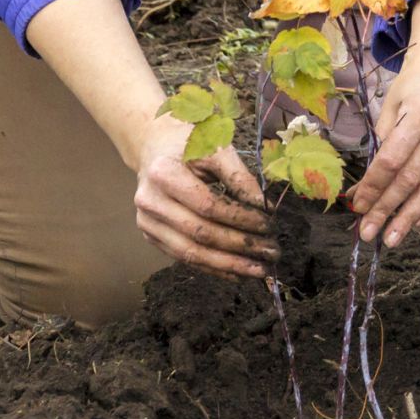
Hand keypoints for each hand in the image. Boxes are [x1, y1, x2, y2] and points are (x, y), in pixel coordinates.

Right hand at [134, 115, 280, 280]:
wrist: (155, 148)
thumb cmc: (190, 145)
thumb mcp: (216, 148)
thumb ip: (240, 176)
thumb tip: (265, 207)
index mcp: (163, 174)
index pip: (208, 206)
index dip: (241, 218)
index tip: (269, 225)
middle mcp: (149, 201)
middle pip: (200, 233)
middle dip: (240, 246)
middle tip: (272, 251)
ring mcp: (147, 222)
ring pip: (191, 253)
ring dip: (229, 265)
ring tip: (260, 270)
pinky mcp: (151, 236)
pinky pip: (185, 258)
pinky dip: (214, 268)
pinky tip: (239, 273)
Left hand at [350, 0, 419, 246]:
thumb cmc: (413, 91)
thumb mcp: (390, 109)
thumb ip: (379, 149)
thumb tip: (361, 193)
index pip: (393, 160)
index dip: (374, 187)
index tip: (358, 208)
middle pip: (412, 178)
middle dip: (387, 209)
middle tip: (368, 232)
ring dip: (410, 217)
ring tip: (391, 237)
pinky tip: (416, 222)